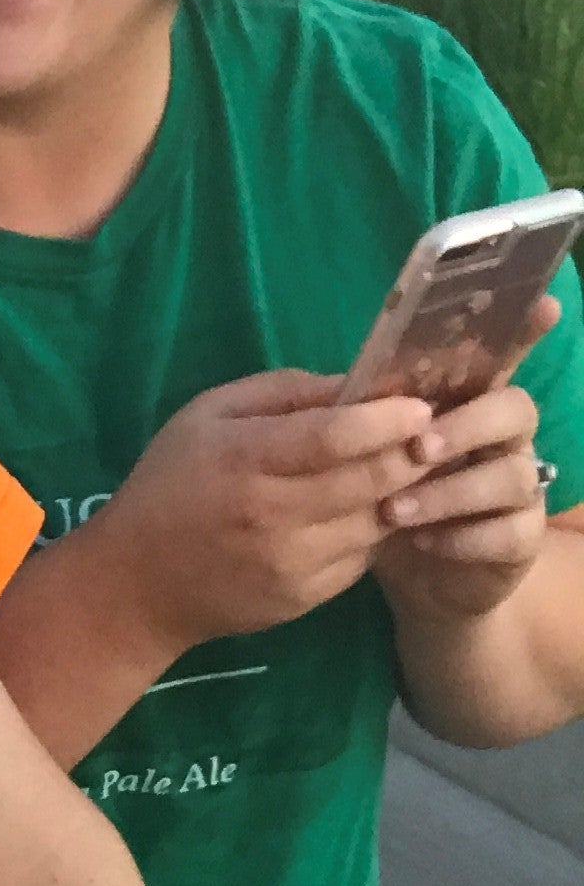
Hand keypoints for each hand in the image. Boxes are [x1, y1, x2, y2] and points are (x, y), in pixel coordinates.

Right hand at [88, 372, 436, 660]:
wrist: (138, 585)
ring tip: (406, 470)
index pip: (335, 437)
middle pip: (372, 480)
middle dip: (413, 454)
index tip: (420, 405)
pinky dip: (372, 531)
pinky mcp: (305, 598)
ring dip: (400, 494)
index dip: (388, 419)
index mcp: (244, 460)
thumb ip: (283, 394)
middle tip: (433, 435)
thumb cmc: (170, 484)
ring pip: (377, 521)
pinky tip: (361, 513)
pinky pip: (363, 557)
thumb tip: (358, 385)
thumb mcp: (208, 416)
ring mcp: (293, 564)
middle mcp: (273, 516)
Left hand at [373, 308, 558, 625]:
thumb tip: (341, 391)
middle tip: (419, 448)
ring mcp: (521, 489)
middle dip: (468, 425)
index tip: (544, 307)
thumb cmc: (392, 500)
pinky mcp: (521, 539)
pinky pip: (510, 532)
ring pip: (513, 475)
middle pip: (516, 409)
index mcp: (468, 406)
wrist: (417, 579)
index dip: (524, 333)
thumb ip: (367, 421)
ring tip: (394, 511)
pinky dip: (462, 537)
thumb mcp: (371, 458)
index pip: (500, 359)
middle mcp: (505, 440)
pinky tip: (422, 541)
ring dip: (450, 491)